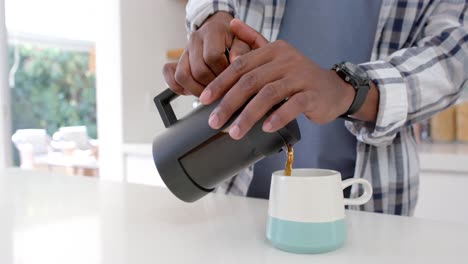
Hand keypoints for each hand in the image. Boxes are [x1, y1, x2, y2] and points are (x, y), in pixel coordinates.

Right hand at [163, 12, 250, 95]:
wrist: (220, 30)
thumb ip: (241, 50)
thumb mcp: (243, 41)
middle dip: (212, 85)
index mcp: (212, 31)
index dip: (223, 72)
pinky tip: (192, 91)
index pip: (213, 57)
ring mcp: (184, 50)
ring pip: (182, 76)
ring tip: (209, 93)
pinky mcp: (178, 59)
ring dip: (196, 90)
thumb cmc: (234, 39)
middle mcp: (195, 39)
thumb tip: (235, 60)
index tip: (231, 78)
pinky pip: (171, 76)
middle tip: (223, 89)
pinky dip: (179, 88)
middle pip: (198, 70)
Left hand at [198, 19, 357, 139]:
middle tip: (214, 122)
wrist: (334, 89)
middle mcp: (286, 60)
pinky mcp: (313, 94)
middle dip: (229, 103)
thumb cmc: (299, 76)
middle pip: (251, 81)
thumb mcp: (277, 55)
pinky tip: (266, 128)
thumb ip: (254, 40)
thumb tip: (233, 24)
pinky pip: (293, 105)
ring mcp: (301, 77)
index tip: (205, 99)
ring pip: (269, 94)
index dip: (220, 82)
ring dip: (249, 115)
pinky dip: (278, 116)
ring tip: (235, 132)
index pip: (240, 65)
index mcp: (273, 50)